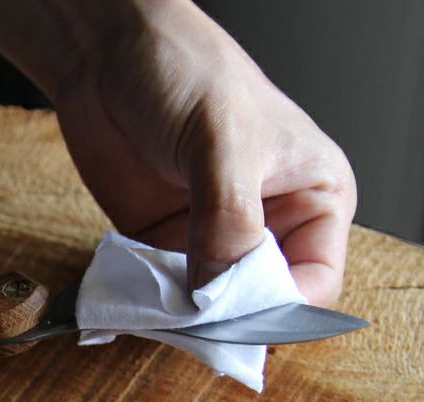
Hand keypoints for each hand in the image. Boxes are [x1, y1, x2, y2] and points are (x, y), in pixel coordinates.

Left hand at [52, 1, 355, 302]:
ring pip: (213, 308)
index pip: (314, 283)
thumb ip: (229, 220)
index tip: (235, 317)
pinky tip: (140, 303)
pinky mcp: (168, 248)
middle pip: (262, 304)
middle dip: (230, 319)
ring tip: (161, 311)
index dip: (279, 308)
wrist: (109, 58)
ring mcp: (216, 242)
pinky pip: (169, 295)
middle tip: (193, 321)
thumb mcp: (223, 140)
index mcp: (313, 198)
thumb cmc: (188, 72)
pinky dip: (155, 307)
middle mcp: (269, 227)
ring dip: (187, 317)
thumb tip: (219, 294)